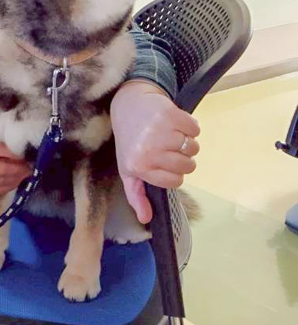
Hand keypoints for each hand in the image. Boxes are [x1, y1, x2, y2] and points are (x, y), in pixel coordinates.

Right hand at [0, 127, 31, 197]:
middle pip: (2, 169)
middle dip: (19, 168)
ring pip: (2, 181)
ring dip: (17, 178)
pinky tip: (16, 179)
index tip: (26, 151)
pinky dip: (10, 186)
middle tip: (29, 164)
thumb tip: (17, 134)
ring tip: (25, 171)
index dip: (15, 152)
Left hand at [111, 80, 199, 222]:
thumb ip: (136, 195)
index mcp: (139, 167)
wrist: (127, 105)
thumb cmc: (129, 140)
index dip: (173, 172)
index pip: (176, 182)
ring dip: (187, 142)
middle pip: (188, 166)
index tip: (163, 162)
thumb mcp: (128, 169)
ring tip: (170, 134)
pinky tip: (175, 123)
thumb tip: (146, 219)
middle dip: (181, 158)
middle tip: (166, 147)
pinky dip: (191, 126)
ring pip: (193, 148)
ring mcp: (160, 132)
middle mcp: (149, 151)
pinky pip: (195, 129)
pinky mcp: (171, 114)